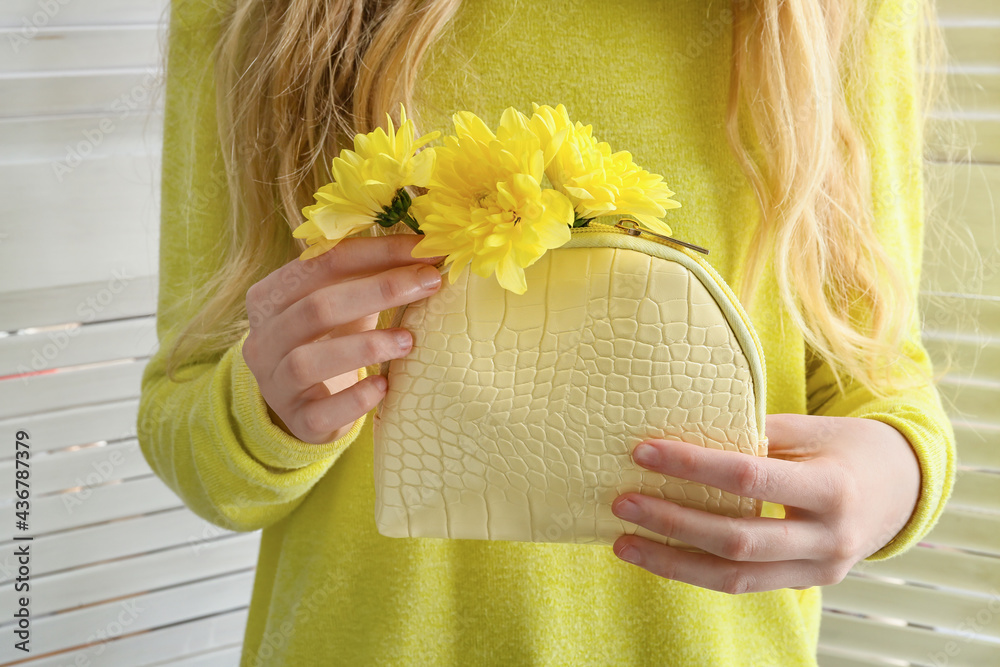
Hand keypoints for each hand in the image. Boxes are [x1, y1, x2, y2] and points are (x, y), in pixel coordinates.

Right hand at [242, 235, 442, 443]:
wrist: (308, 406)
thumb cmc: (330, 341)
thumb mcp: (340, 302)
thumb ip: (367, 275)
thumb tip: (429, 245)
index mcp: (271, 296)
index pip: (322, 262)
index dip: (376, 252)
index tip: (425, 247)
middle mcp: (263, 338)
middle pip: (316, 307)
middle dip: (379, 290)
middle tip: (429, 282)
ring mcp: (275, 383)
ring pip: (308, 361)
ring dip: (365, 347)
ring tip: (410, 340)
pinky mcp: (297, 421)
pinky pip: (320, 412)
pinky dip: (354, 399)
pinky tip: (384, 387)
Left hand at [610, 413, 921, 592]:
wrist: (905, 490)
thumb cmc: (852, 448)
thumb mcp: (814, 429)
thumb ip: (757, 433)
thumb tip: (686, 429)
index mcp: (832, 487)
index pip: (749, 478)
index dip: (693, 466)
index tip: (643, 452)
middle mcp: (827, 538)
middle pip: (736, 540)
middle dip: (672, 522)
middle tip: (622, 502)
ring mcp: (818, 570)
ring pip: (734, 578)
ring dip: (672, 562)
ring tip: (624, 542)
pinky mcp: (805, 584)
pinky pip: (743, 585)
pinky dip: (697, 572)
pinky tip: (659, 556)